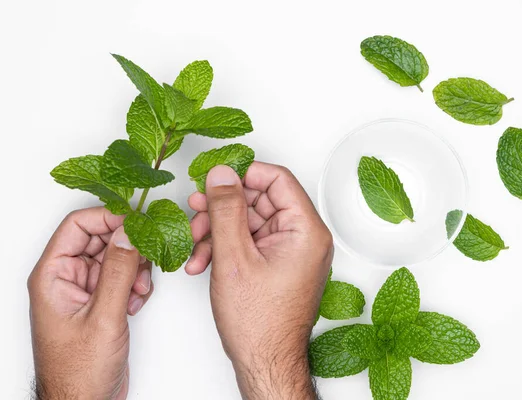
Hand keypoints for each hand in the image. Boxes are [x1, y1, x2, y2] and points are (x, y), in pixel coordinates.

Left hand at [28, 207, 153, 398]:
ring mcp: (84, 291)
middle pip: (100, 239)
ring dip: (134, 267)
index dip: (108, 218)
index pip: (78, 226)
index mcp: (53, 275)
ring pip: (115, 257)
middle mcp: (67, 278)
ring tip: (140, 287)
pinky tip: (136, 301)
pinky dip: (135, 284)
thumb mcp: (103, 317)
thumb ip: (117, 272)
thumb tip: (128, 234)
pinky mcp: (100, 302)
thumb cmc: (79, 371)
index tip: (137, 219)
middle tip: (148, 253)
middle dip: (127, 246)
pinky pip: (121, 277)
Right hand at [187, 163, 333, 398]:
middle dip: (222, 208)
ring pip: (249, 222)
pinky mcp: (278, 264)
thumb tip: (222, 174)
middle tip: (196, 213)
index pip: (277, 179)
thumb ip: (226, 209)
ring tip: (195, 246)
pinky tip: (202, 261)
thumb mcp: (234, 257)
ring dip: (218, 230)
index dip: (243, 175)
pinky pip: (250, 242)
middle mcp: (304, 238)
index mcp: (305, 230)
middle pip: (259, 200)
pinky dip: (225, 248)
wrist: (265, 363)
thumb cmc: (259, 322)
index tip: (214, 179)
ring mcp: (291, 252)